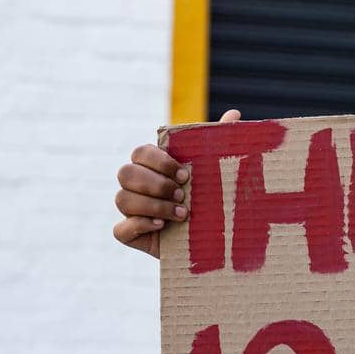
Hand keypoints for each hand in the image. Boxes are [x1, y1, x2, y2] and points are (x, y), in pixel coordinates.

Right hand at [112, 109, 240, 256]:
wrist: (213, 240)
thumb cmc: (212, 199)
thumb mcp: (217, 171)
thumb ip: (222, 141)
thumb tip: (234, 113)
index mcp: (153, 165)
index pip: (140, 152)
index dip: (159, 161)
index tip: (186, 174)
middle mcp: (137, 185)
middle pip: (125, 173)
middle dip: (154, 184)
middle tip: (183, 194)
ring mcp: (130, 210)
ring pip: (121, 199)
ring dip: (153, 206)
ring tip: (182, 214)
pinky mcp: (130, 234)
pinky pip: (120, 229)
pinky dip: (140, 225)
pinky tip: (162, 226)